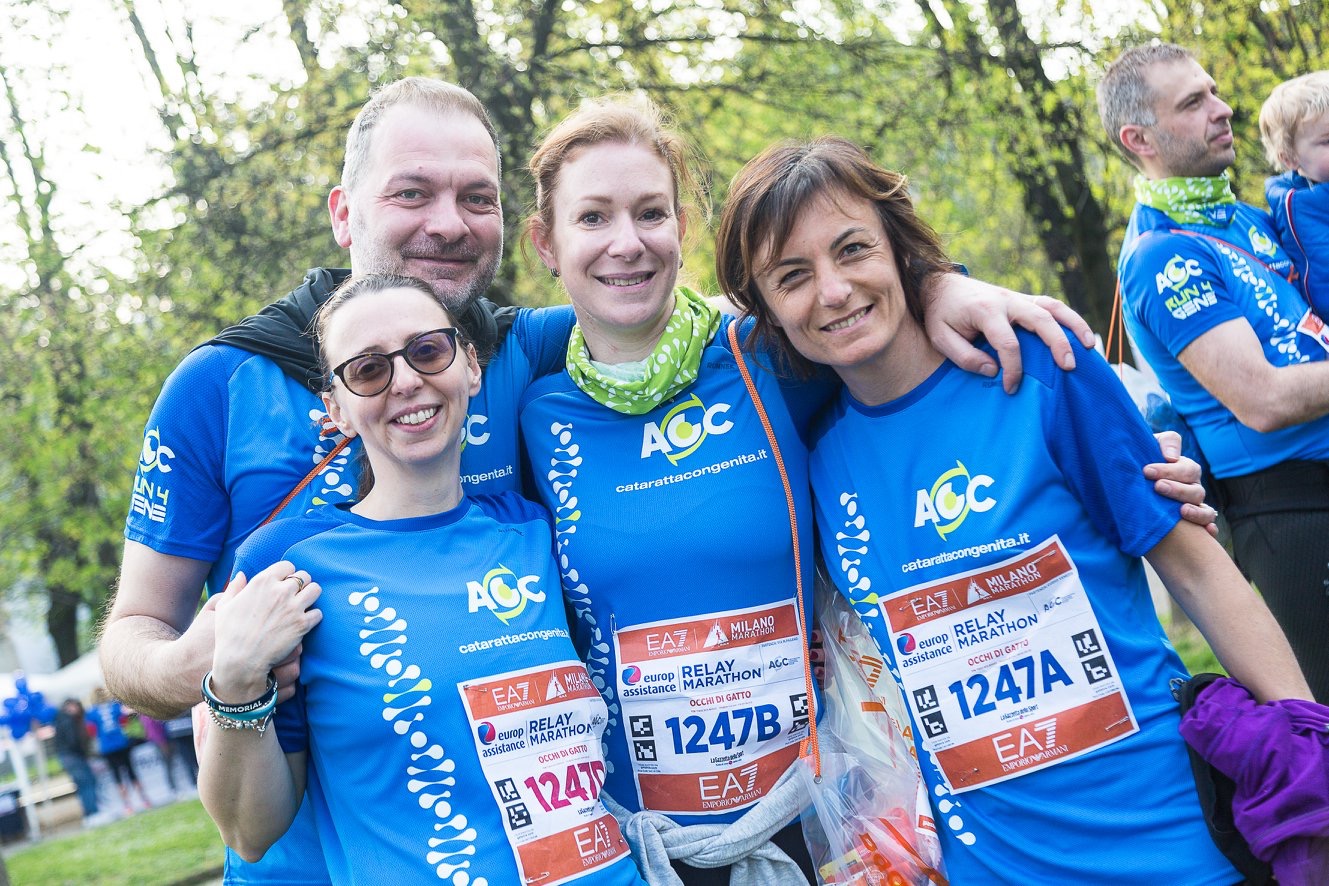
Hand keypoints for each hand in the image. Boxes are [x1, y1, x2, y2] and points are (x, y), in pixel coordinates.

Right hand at [211, 561, 321, 701]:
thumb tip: (241, 574)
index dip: (287, 574)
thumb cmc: (228, 634)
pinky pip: (318, 613)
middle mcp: (280, 591)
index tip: (284, 584)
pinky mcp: (302, 624)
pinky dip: (313, 618)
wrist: (240, 660)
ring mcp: (293, 607)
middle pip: (305, 576)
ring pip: (316, 590)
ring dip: (311, 597)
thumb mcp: (223, 606)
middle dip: (301, 585)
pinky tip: (304, 623)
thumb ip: (234, 587)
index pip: (287, 566)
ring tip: (304, 606)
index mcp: (262, 582)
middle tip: (296, 596)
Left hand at [923, 274, 1093, 393]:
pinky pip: (1051, 306)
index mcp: (985, 311)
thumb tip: (993, 370)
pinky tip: (1081, 336)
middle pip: (1040, 319)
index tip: (1011, 388)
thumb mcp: (941, 338)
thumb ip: (964, 356)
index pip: (1007, 343)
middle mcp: (1006, 301)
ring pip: (1053, 307)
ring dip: (1073, 325)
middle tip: (1068, 367)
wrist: (940, 284)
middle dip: (1056, 344)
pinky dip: (1069, 319)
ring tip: (1088, 348)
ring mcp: (1017, 298)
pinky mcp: (1023, 300)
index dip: (1012, 368)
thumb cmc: (941, 314)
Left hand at [1144, 431, 1217, 536]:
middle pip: (1196, 491)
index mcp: (1185, 470)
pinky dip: (1210, 528)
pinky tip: (1207, 530)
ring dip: (1197, 511)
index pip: (1187, 470)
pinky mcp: (1192, 524)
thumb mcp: (1151, 446)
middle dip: (1178, 489)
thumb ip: (1166, 443)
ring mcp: (1193, 507)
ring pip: (1206, 510)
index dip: (1170, 470)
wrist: (1130, 483)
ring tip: (1181, 511)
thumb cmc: (1142, 462)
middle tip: (1157, 487)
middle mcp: (1192, 489)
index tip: (1147, 471)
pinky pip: (1207, 527)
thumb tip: (1172, 457)